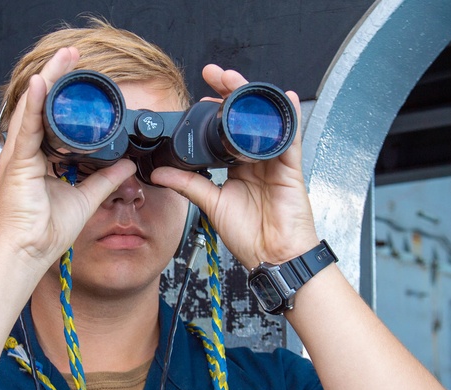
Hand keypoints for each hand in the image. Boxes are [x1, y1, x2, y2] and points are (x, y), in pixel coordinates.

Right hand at [0, 47, 136, 268]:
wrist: (27, 254)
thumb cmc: (44, 233)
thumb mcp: (85, 199)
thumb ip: (105, 179)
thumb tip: (127, 164)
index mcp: (36, 160)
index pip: (49, 118)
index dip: (63, 96)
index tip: (80, 77)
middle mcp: (24, 153)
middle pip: (40, 106)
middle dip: (56, 78)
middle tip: (74, 55)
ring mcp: (17, 156)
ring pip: (32, 108)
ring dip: (48, 80)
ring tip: (64, 58)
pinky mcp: (17, 164)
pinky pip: (27, 127)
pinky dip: (35, 104)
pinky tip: (44, 82)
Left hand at [150, 64, 318, 267]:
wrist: (272, 255)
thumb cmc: (249, 235)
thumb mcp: (211, 204)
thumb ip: (188, 185)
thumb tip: (160, 173)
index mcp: (237, 167)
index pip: (224, 131)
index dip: (213, 111)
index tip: (198, 97)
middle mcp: (255, 159)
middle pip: (243, 118)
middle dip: (230, 92)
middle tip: (214, 74)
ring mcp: (273, 161)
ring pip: (262, 121)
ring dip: (250, 97)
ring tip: (235, 80)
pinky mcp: (290, 167)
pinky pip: (290, 137)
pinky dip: (287, 117)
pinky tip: (282, 97)